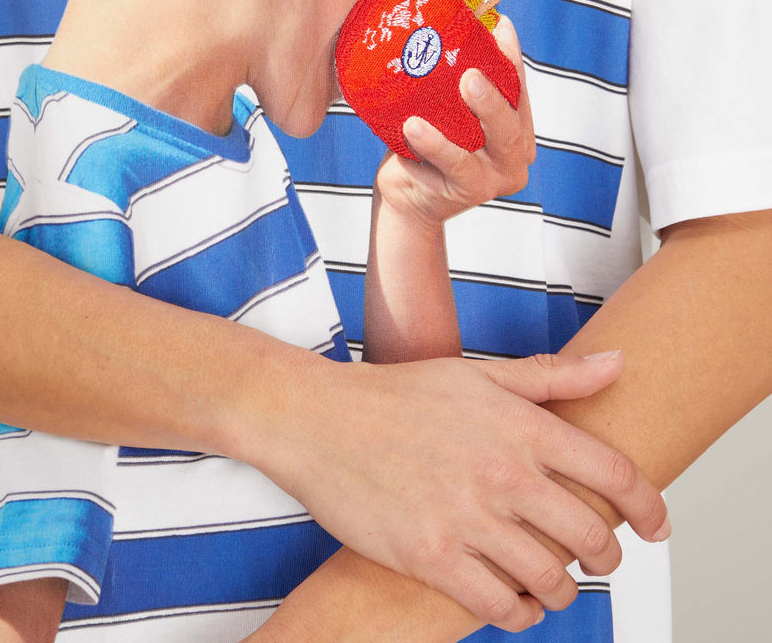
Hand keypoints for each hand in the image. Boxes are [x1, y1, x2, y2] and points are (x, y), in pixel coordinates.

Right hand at [268, 349, 669, 630]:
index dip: (649, 507)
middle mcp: (502, 472)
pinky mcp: (431, 557)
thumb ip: (553, 376)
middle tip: (602, 560)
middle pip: (590, 536)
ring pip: (550, 579)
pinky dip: (520, 614)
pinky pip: (499, 607)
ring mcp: (467, 518)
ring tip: (557, 585)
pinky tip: (519, 604)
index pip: (613, 473)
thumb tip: (618, 364)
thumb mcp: (479, 374)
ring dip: (564, 591)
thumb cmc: (398, 394)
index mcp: (519, 424)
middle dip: (607, 557)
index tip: (658, 525)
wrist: (321, 420)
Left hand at [374, 15, 535, 225]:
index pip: (518, 90)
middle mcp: (514, 155)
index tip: (499, 25)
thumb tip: (449, 16)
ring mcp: (492, 179)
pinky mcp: (466, 195)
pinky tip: (410, 132)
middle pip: (509, 126)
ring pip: (478, 154)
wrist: (408, 195)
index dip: (511, 58)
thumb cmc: (428, 142)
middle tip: (470, 77)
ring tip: (417, 122)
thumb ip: (453, 76)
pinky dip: (431, 150)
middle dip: (492, 100)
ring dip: (450, 134)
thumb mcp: (445, 107)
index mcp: (516, 127)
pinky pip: (450, 170)